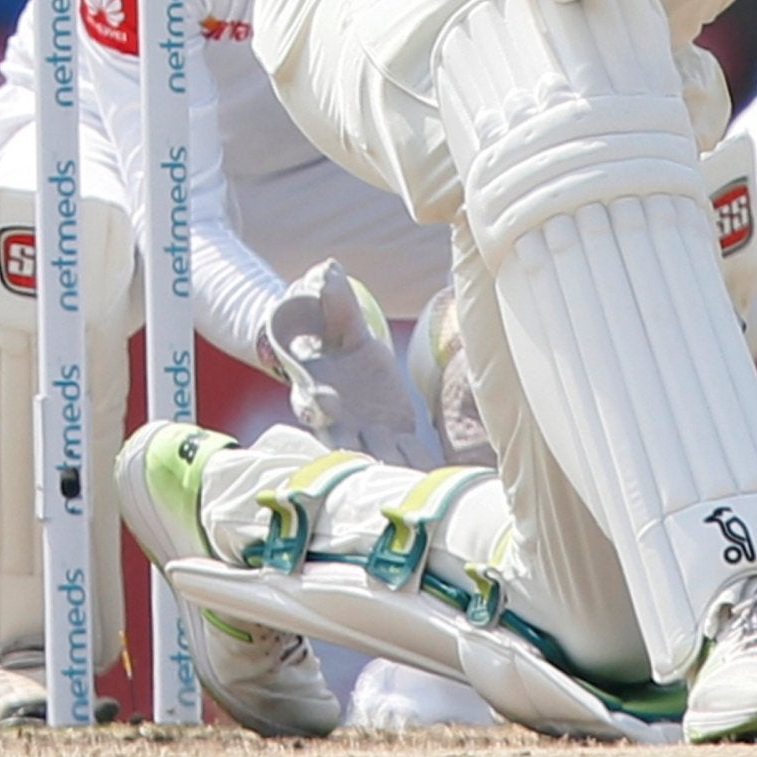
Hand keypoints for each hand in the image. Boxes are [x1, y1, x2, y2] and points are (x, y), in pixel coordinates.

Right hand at [255, 261, 434, 468]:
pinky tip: (444, 481)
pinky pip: (409, 456)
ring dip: (396, 471)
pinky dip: (423, 469)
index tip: (327, 400)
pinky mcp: (395, 436)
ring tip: (416, 485)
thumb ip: (331, 299)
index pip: (311, 401)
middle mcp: (339, 421)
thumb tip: (328, 270)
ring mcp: (367, 434)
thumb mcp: (332, 314)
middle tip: (377, 468)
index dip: (317, 403)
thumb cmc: (329, 333)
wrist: (337, 353)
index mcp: (316, 390)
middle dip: (362, 455)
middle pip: (346, 443)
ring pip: (379, 458)